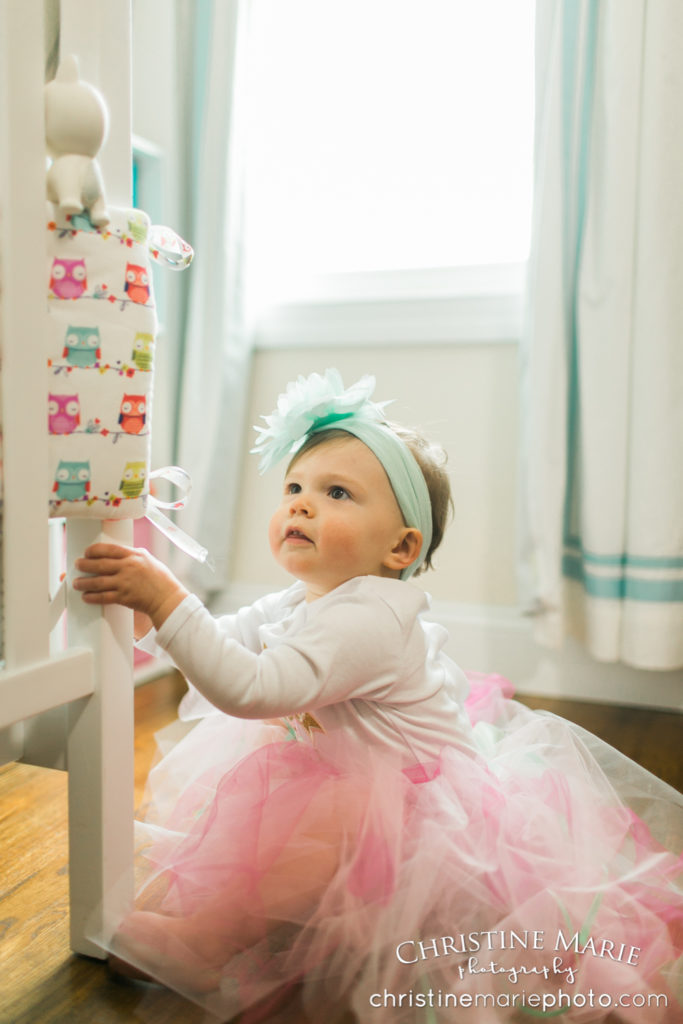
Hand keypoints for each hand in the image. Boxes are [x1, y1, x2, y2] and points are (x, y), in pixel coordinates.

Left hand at [73, 543, 188, 630]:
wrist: (167, 598)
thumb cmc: (160, 579)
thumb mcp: (148, 560)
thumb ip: (133, 555)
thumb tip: (117, 553)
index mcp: (134, 556)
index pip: (109, 549)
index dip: (94, 550)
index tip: (87, 552)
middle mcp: (128, 567)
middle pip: (100, 564)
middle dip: (84, 564)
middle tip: (77, 565)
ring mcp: (125, 583)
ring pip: (98, 581)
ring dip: (84, 582)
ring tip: (76, 583)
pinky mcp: (124, 597)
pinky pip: (104, 597)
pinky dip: (93, 597)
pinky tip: (86, 597)